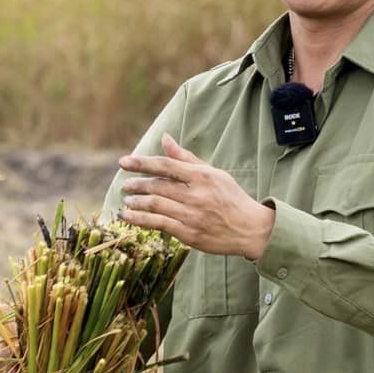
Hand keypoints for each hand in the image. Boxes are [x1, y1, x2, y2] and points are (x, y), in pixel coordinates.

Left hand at [118, 135, 275, 258]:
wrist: (250, 229)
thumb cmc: (230, 198)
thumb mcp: (212, 173)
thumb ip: (185, 158)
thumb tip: (165, 138)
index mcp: (202, 176)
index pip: (165, 165)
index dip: (141, 163)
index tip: (124, 162)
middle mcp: (196, 195)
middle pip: (157, 186)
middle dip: (137, 185)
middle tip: (126, 184)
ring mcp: (192, 216)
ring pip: (155, 205)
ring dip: (136, 203)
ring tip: (126, 201)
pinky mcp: (190, 234)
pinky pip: (159, 224)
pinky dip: (141, 220)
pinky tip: (129, 217)